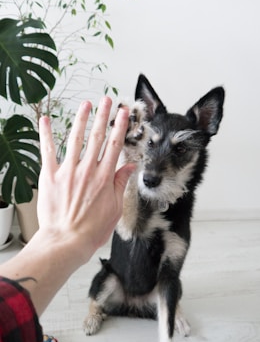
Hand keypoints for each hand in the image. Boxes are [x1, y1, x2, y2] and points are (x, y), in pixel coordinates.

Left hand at [37, 97, 134, 261]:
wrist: (67, 241)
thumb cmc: (91, 230)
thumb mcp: (116, 208)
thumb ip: (122, 184)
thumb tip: (130, 167)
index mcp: (105, 177)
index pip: (114, 145)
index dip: (119, 126)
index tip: (123, 113)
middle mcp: (87, 170)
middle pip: (97, 136)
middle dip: (103, 115)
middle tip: (106, 100)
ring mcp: (68, 171)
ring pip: (76, 139)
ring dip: (81, 119)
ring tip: (86, 104)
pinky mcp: (50, 176)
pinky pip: (48, 151)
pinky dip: (46, 134)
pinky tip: (45, 120)